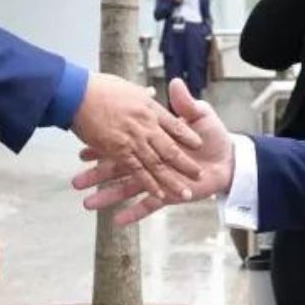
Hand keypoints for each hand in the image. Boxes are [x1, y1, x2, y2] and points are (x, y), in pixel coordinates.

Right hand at [73, 79, 234, 225]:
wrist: (230, 159)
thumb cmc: (214, 134)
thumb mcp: (199, 113)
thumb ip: (184, 102)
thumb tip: (174, 84)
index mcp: (154, 137)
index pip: (125, 141)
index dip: (103, 148)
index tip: (83, 153)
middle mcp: (152, 158)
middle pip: (122, 167)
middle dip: (98, 176)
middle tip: (75, 182)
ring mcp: (157, 177)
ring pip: (129, 187)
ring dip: (109, 197)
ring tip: (86, 205)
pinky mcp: (167, 192)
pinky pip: (149, 204)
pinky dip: (135, 211)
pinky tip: (117, 221)